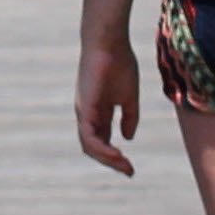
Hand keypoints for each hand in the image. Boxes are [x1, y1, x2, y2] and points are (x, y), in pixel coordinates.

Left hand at [73, 24, 141, 176]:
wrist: (109, 42)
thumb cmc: (119, 63)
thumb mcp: (128, 96)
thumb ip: (129, 117)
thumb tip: (127, 138)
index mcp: (98, 111)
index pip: (102, 140)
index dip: (115, 155)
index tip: (130, 167)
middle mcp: (88, 114)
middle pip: (95, 147)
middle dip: (112, 162)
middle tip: (129, 171)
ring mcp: (84, 111)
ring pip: (90, 146)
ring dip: (107, 159)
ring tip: (124, 165)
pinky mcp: (84, 108)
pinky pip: (89, 136)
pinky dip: (101, 148)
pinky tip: (116, 154)